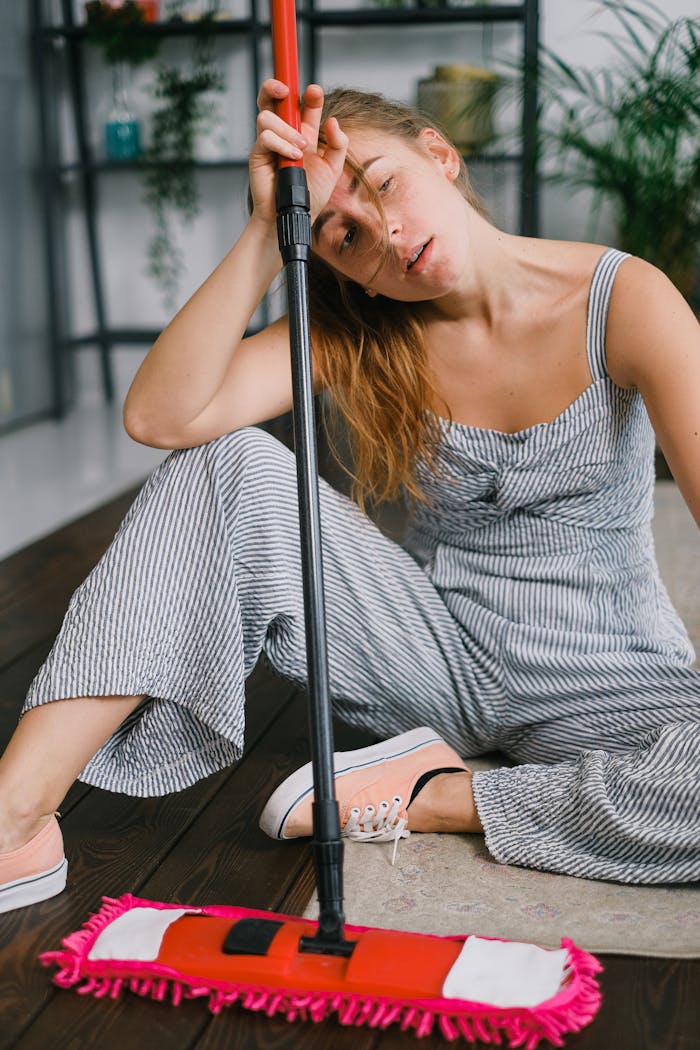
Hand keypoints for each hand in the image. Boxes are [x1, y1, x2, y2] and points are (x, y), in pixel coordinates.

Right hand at [249, 80, 348, 225]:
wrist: (294, 215)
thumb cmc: (310, 195)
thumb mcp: (332, 170)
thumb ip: (338, 146)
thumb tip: (333, 121)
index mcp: (302, 135)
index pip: (302, 106)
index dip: (308, 96)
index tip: (315, 91)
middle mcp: (283, 134)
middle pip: (271, 99)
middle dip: (275, 87)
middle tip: (286, 90)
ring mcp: (269, 143)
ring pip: (267, 116)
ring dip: (287, 130)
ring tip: (301, 149)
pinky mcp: (258, 154)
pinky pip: (265, 137)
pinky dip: (281, 144)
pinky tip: (293, 157)